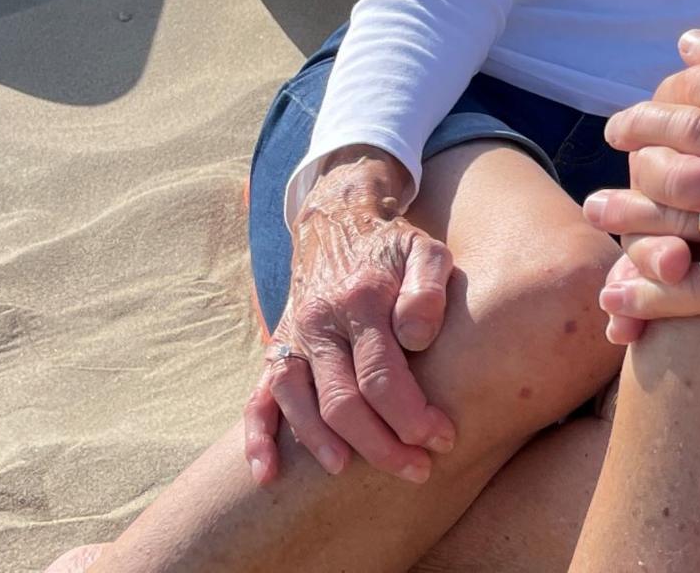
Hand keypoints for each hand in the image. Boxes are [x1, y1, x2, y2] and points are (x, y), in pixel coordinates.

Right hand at [243, 150, 457, 484]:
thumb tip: (416, 339)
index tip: (443, 439)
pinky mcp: (276, 350)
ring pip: (298, 406)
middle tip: (418, 470)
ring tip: (351, 475)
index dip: (412, 416)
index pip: (383, 376)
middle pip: (341, 402)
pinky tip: (268, 475)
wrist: (338, 223)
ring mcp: (292, 338)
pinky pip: (257, 399)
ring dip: (324, 446)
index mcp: (359, 299)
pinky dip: (257, 439)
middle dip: (381, 445)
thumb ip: (428, 289)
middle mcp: (318, 322)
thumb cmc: (394, 248)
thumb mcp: (426, 251)